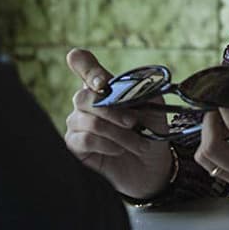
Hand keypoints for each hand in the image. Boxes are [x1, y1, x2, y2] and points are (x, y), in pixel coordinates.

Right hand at [63, 49, 173, 199]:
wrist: (153, 166)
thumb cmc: (150, 132)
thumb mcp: (153, 106)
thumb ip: (141, 89)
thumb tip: (127, 84)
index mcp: (102, 87)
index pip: (81, 62)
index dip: (85, 66)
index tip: (102, 82)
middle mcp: (85, 103)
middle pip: (83, 96)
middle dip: (112, 111)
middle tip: (133, 123)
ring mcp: (77, 124)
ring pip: (88, 121)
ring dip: (117, 133)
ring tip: (136, 143)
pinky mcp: (75, 146)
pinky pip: (85, 139)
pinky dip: (107, 144)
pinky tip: (119, 149)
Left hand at [195, 90, 228, 210]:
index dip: (227, 103)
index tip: (227, 90)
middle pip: (212, 147)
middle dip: (209, 120)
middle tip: (219, 106)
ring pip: (205, 159)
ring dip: (206, 135)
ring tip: (221, 122)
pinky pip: (211, 166)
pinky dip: (210, 147)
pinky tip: (224, 137)